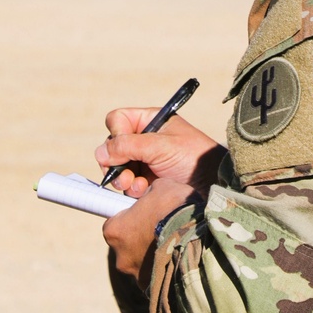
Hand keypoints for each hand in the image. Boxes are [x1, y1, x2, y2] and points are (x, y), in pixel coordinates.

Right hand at [96, 110, 224, 197]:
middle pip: (111, 146)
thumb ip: (128, 146)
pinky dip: (130, 189)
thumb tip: (100, 153)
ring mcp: (143, 161)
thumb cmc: (194, 159)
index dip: (116, 133)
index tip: (125, 146)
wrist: (213, 186)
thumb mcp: (161, 147)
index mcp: (151, 121)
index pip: (117, 120)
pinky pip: (125, 184)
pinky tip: (144, 191)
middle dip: (116, 161)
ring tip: (135, 185)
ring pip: (114, 167)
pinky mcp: (145, 181)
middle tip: (126, 174)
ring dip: (122, 178)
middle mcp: (144, 139)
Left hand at [102, 175, 196, 281]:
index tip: (145, 214)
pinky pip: (155, 274)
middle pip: (126, 244)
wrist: (198, 239)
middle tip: (162, 228)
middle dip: (141, 237)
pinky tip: (179, 257)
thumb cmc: (175, 210)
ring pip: (141, 261)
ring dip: (154, 253)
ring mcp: (135, 274)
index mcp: (114, 230)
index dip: (131, 217)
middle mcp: (119, 256)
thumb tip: (153, 193)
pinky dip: (164, 267)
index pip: (115, 222)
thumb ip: (150, 191)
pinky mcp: (151, 287)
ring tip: (175, 243)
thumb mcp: (162, 186)